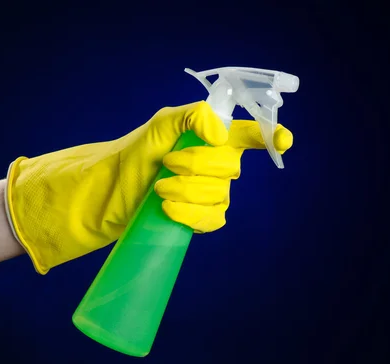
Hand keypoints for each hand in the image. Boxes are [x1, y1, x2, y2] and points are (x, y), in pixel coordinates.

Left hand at [5, 101, 292, 273]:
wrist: (107, 196)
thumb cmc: (130, 157)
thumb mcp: (156, 128)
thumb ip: (188, 118)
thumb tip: (220, 133)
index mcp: (210, 139)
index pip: (250, 135)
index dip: (270, 136)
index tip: (282, 140)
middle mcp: (216, 165)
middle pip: (229, 167)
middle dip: (196, 165)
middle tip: (166, 164)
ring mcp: (210, 194)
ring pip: (219, 195)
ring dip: (187, 191)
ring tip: (159, 189)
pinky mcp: (200, 219)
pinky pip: (212, 219)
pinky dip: (190, 215)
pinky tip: (168, 210)